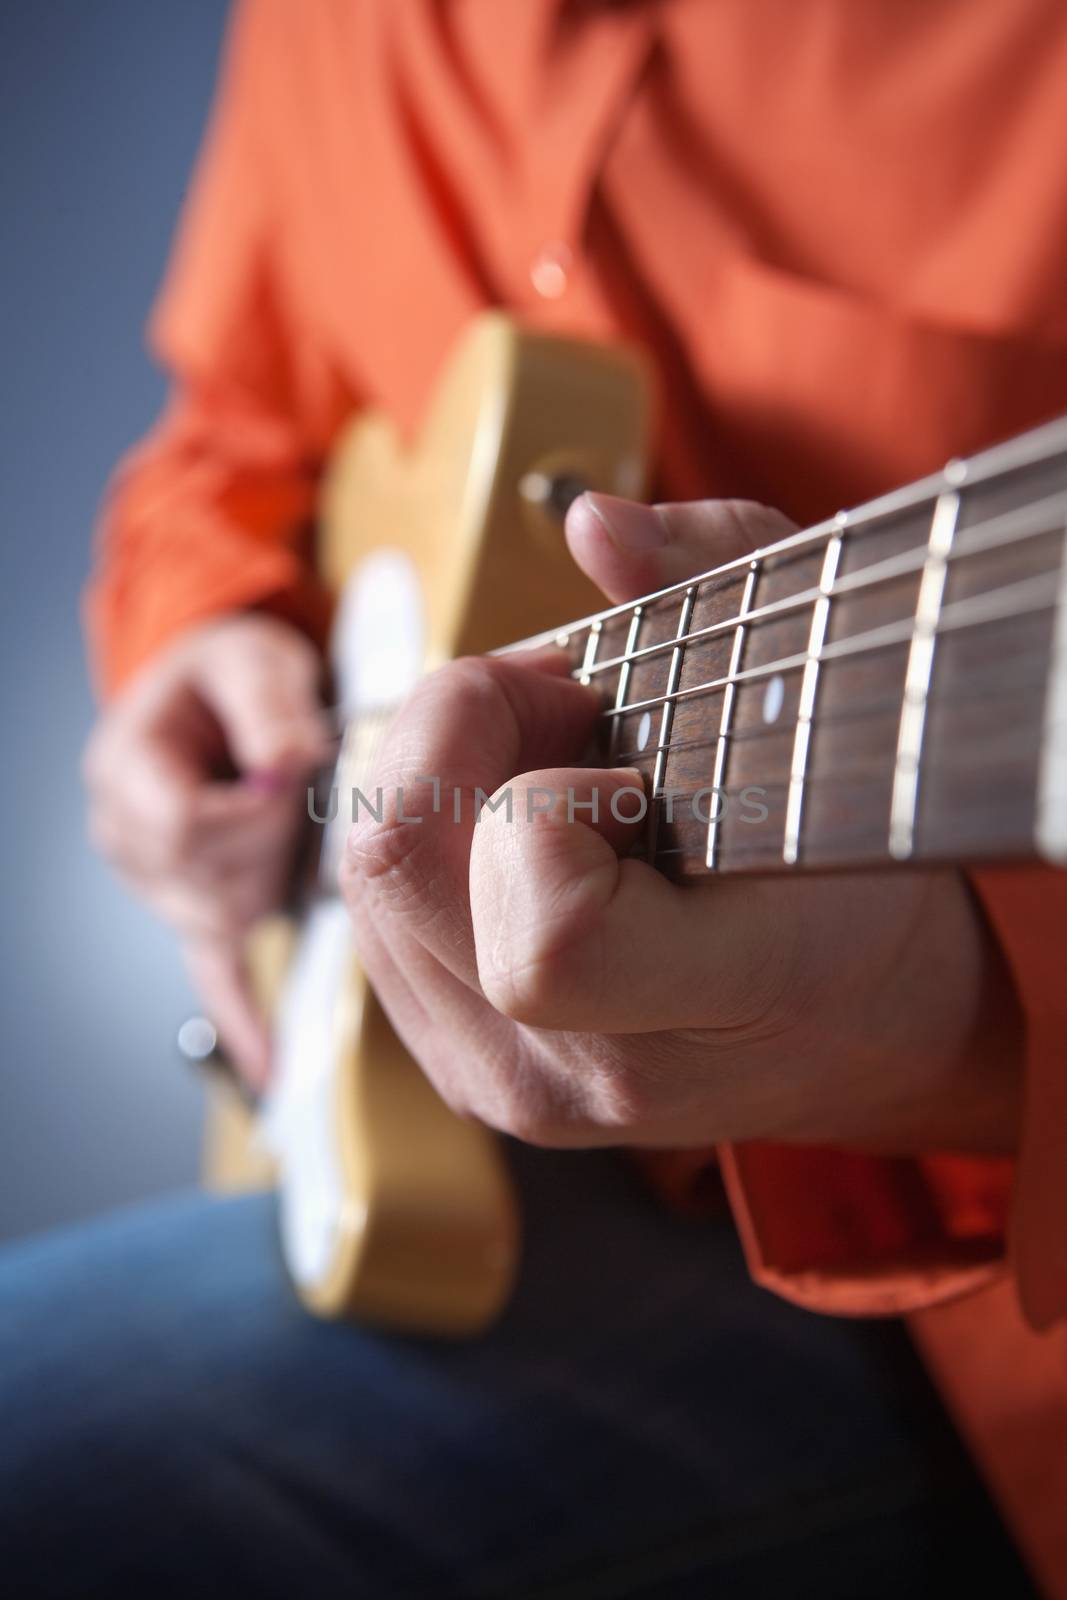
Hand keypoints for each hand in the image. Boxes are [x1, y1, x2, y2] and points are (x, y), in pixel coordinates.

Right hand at [84, 614, 332, 1086]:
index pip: (185, 831)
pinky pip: (212, 971)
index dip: (253, 816)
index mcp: (126, 773)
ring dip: (273, 880)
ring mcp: (156, 884)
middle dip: (270, 847)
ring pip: (224, 919)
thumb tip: (289, 767)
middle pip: (208, 884)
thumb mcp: (251, 660)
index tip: (291, 779)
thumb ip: (267, 706)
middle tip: (301, 792)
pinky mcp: (194, 908)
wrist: (218, 688)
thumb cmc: (233, 670)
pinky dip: (242, 1016)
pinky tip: (269, 1068)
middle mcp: (126, 839)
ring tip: (287, 822)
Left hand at [340, 494, 1022, 1155]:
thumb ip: (725, 580)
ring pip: (362, 877)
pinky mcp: (450, 1064)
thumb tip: (591, 521)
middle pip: (395, 867)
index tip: (620, 759)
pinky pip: (370, 910)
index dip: (548, 802)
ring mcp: (497, 1080)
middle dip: (459, 730)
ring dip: (438, 773)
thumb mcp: (835, 706)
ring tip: (555, 763)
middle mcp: (574, 1073)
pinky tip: (519, 827)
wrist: (853, 1032)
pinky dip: (428, 830)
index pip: (546, 937)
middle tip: (568, 708)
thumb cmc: (857, 877)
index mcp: (703, 1006)